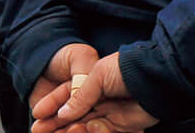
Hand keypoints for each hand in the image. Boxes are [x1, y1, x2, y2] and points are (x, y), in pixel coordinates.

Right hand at [30, 52, 154, 132]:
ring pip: (84, 128)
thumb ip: (78, 95)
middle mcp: (101, 99)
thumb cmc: (129, 68)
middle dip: (55, 125)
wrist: (159, 77)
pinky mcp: (123, 125)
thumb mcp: (98, 75)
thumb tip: (62, 114)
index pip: (66, 97)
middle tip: (40, 131)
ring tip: (69, 129)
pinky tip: (93, 126)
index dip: (51, 107)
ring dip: (71, 131)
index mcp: (94, 82)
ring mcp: (111, 113)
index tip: (36, 117)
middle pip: (72, 117)